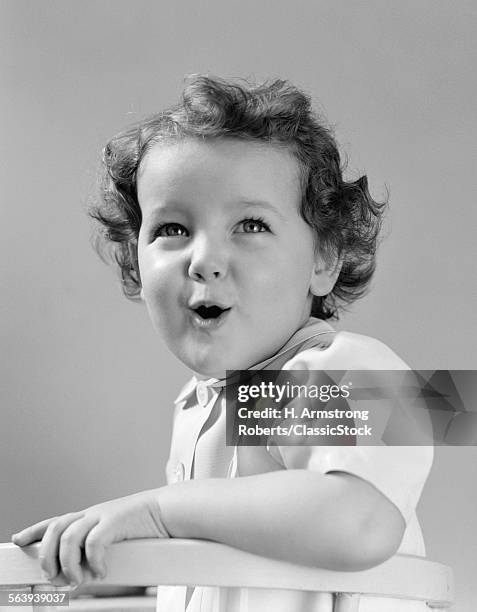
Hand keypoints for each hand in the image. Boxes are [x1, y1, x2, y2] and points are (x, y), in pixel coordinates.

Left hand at [11, 490, 167, 586]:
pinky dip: (94, 561)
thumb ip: (97, 548)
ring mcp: (103, 515)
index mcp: (90, 516)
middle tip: (52, 574)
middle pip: (55, 528)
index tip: (19, 539)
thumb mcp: (115, 535)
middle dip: (46, 554)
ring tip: (77, 578)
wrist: (168, 510)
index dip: (34, 530)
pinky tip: (102, 571)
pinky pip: (94, 542)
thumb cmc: (146, 525)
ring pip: (69, 536)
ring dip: (68, 563)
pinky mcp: (115, 520)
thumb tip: (84, 574)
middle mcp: (92, 513)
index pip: (55, 521)